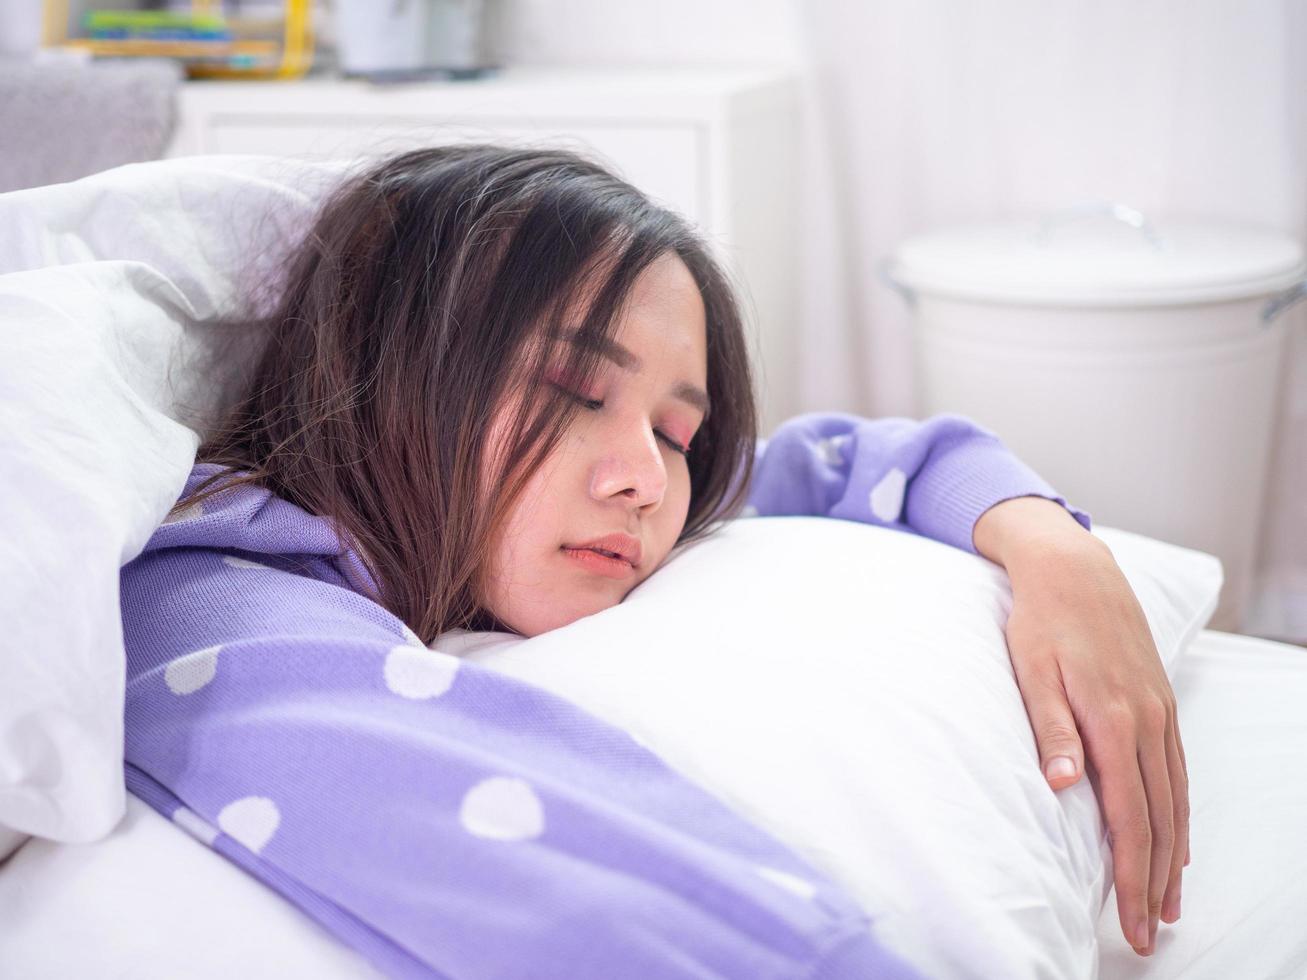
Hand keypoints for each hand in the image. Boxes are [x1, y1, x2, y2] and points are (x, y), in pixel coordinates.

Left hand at [974, 498, 1189, 957]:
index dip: (1130, 874)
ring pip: (1175, 798)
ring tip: (1168, 900)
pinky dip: (1180, 811)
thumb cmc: (1041, 620)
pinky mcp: (1160, 702)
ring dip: (1174, 853)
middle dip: (1155, 880)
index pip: (1128, 816)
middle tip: (1151, 931)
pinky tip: (1177, 836)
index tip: (1131, 918)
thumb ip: (1049, 728)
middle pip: (1159, 819)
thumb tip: (1061, 785)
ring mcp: (1159, 712)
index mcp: (1111, 721)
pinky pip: (1177, 770)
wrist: (1074, 567)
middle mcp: (1146, 722)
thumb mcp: (1031, 669)